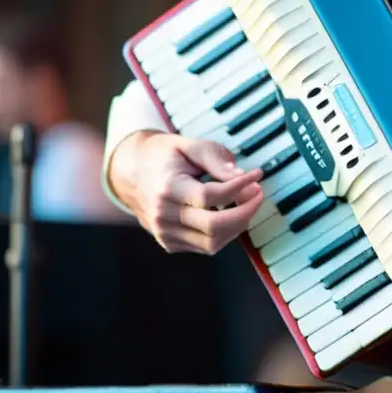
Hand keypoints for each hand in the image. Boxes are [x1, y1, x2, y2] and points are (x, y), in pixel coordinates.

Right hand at [110, 131, 263, 254]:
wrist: (133, 172)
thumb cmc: (166, 157)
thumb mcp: (191, 146)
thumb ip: (217, 160)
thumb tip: (243, 177)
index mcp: (167, 188)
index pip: (210, 195)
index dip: (239, 186)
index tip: (257, 175)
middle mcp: (163, 215)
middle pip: (214, 226)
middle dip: (245, 212)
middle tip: (258, 194)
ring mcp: (164, 233)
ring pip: (212, 243)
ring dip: (238, 225)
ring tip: (246, 203)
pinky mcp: (169, 243)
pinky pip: (205, 246)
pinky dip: (224, 233)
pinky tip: (229, 213)